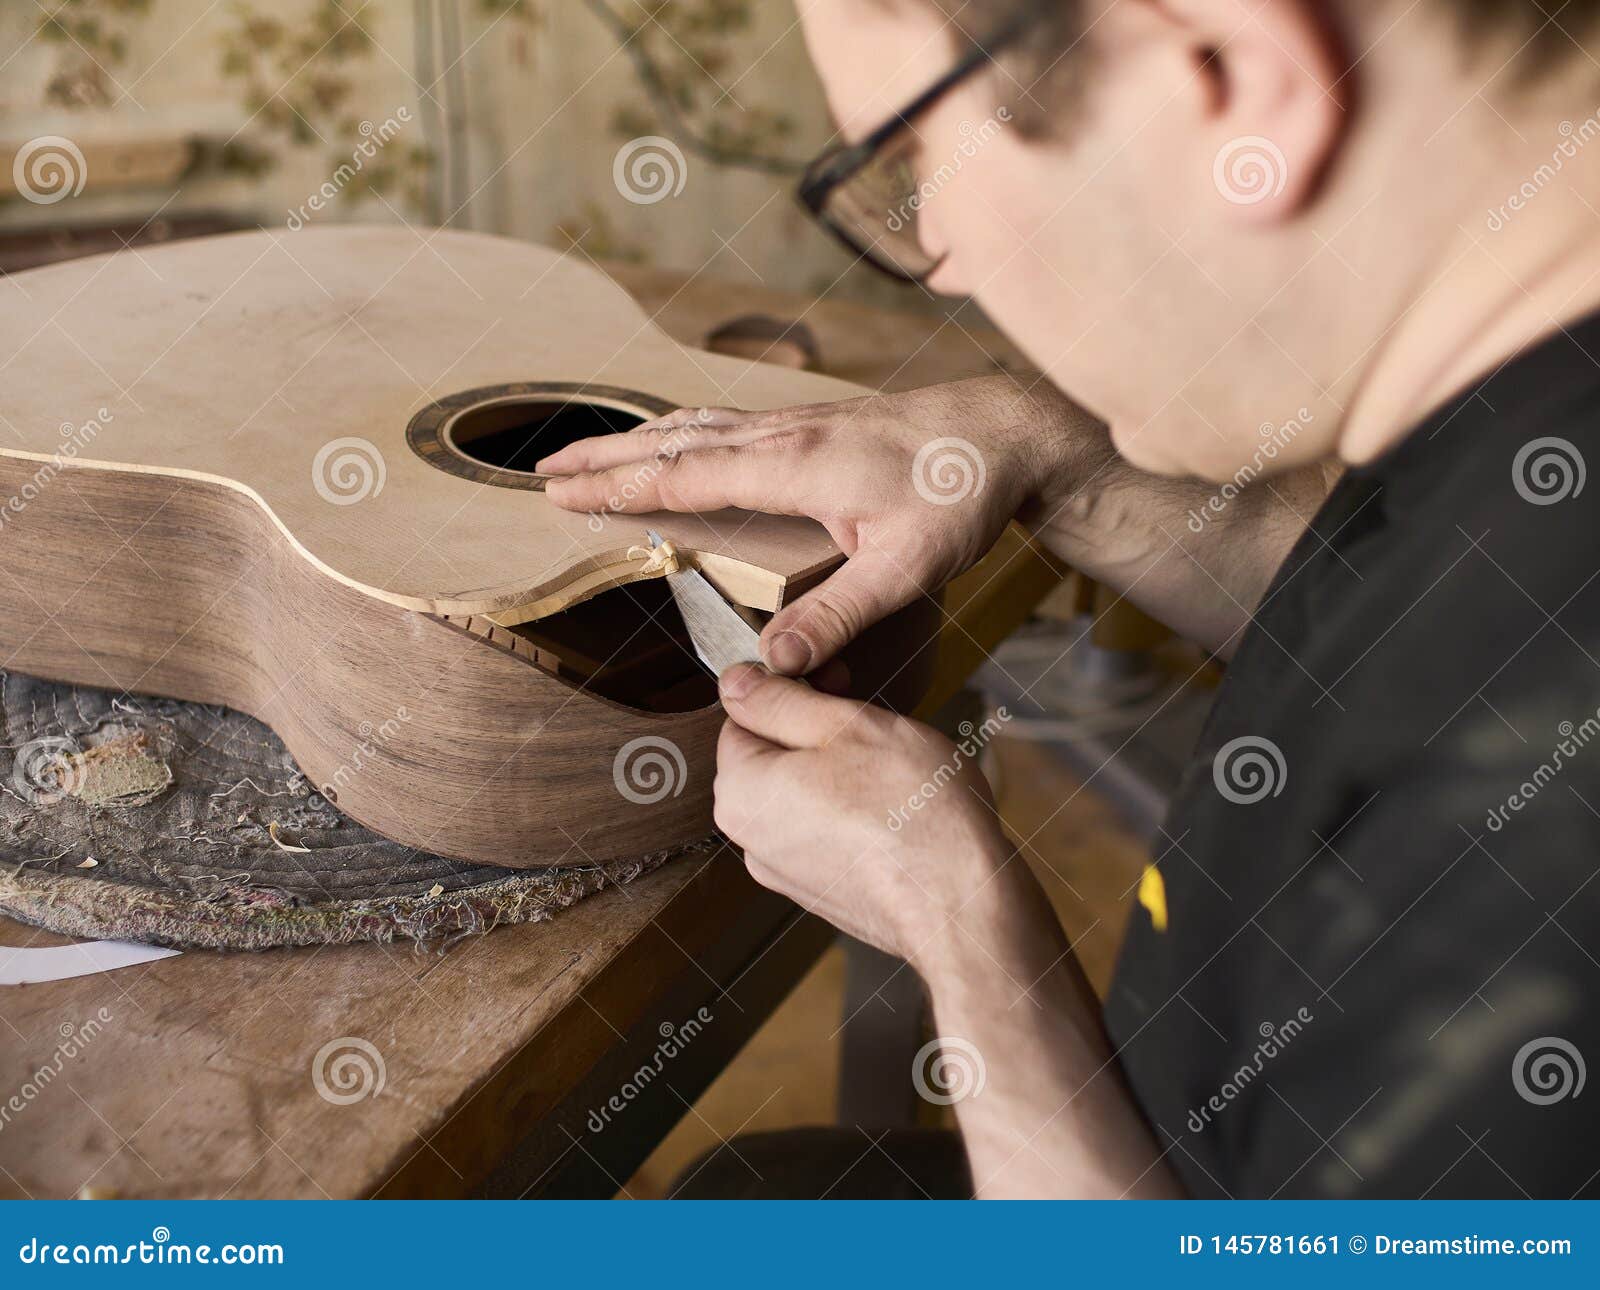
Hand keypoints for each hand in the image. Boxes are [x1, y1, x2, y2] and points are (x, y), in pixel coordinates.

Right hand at [539, 376, 1074, 674]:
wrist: (1006, 432)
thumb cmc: (959, 493)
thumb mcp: (906, 566)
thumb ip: (838, 613)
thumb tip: (773, 663)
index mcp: (790, 465)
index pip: (682, 476)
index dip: (618, 487)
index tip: (561, 494)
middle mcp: (782, 434)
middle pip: (672, 441)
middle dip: (604, 455)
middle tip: (543, 469)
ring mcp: (797, 423)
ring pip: (696, 426)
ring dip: (637, 438)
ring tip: (589, 451)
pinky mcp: (814, 424)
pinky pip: (726, 424)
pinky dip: (681, 431)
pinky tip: (680, 441)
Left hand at [712, 662, 1010, 961]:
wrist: (959, 905)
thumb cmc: (911, 812)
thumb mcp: (846, 727)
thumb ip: (779, 701)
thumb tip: (735, 682)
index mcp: (741, 791)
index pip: (744, 717)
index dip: (792, 692)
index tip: (836, 688)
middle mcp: (749, 837)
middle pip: (770, 758)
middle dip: (816, 735)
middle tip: (872, 729)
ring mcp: (783, 870)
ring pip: (801, 794)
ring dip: (837, 774)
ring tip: (889, 775)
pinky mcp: (818, 890)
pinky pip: (823, 831)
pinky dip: (850, 814)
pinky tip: (892, 812)